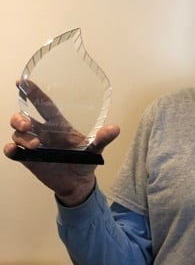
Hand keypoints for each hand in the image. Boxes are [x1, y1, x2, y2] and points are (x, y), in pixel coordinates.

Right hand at [4, 82, 119, 205]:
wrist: (79, 182)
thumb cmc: (85, 160)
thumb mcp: (96, 148)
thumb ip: (102, 138)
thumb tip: (115, 129)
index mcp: (58, 124)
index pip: (43, 104)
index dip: (33, 92)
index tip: (22, 82)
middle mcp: (43, 132)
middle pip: (23, 117)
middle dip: (19, 117)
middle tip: (27, 124)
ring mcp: (34, 145)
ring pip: (17, 134)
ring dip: (21, 136)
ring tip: (35, 145)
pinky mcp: (29, 160)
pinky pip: (13, 151)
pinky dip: (10, 149)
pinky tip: (13, 150)